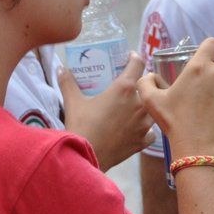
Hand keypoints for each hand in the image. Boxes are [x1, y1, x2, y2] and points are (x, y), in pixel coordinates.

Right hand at [59, 52, 152, 169]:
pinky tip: (135, 129)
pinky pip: (151, 130)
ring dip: (145, 105)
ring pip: (152, 108)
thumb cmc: (81, 126)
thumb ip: (68, 82)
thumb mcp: (73, 102)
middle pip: (148, 85)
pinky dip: (145, 129)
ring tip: (133, 107)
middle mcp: (139, 103)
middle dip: (140, 83)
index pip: (138, 63)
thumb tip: (61, 69)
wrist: (86, 156)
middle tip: (129, 85)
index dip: (134, 57)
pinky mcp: (144, 140)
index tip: (130, 57)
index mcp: (124, 88)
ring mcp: (144, 123)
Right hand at [137, 37, 213, 159]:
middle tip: (202, 91)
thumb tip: (149, 75)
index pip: (212, 43)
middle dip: (213, 74)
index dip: (209, 49)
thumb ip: (146, 82)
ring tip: (213, 103)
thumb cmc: (174, 123)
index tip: (204, 59)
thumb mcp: (151, 101)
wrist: (197, 149)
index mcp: (199, 67)